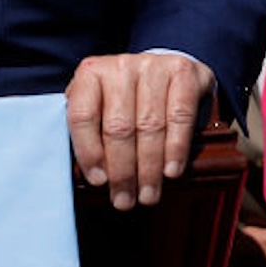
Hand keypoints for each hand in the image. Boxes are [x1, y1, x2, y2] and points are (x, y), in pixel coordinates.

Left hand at [66, 51, 211, 209]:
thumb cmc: (127, 98)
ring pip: (149, 126)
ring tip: (148, 194)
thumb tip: (89, 177)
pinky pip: (179, 117)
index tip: (98, 181)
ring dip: (149, 168)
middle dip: (122, 171)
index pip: (82, 115)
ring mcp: (152, 66)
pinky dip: (176, 149)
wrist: (166, 69)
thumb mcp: (101, 106)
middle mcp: (119, 66)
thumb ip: (91, 132)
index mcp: (90, 74)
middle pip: (118, 126)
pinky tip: (171, 171)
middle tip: (125, 200)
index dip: (88, 151)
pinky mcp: (183, 72)